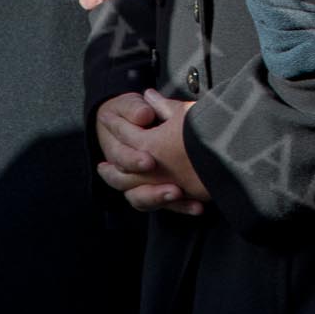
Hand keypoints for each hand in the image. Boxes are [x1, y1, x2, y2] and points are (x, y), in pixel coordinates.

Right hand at [95, 89, 206, 213]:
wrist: (129, 122)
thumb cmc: (131, 112)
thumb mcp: (132, 106)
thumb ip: (135, 109)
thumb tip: (144, 114)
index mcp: (116, 149)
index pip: (121, 160)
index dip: (133, 162)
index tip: (150, 162)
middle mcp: (126, 171)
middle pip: (131, 188)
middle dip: (151, 191)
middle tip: (174, 189)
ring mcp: (142, 183)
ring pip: (144, 200)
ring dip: (162, 199)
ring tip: (180, 195)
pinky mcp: (159, 189)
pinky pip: (167, 205)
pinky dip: (182, 206)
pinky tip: (197, 207)